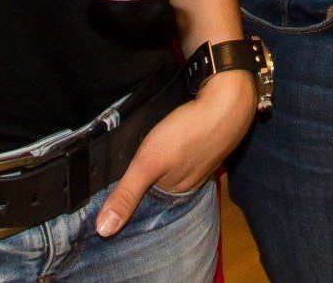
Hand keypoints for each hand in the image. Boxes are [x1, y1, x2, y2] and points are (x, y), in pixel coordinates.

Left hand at [95, 70, 255, 236]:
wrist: (228, 102)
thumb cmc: (187, 132)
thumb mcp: (148, 163)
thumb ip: (127, 194)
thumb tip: (104, 231)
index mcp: (175, 193)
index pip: (144, 203)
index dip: (127, 197)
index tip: (108, 192)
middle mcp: (189, 184)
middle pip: (158, 186)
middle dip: (143, 182)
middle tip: (121, 169)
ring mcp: (200, 164)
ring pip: (171, 170)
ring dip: (160, 166)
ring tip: (144, 156)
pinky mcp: (205, 145)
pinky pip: (183, 155)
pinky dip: (174, 152)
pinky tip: (169, 142)